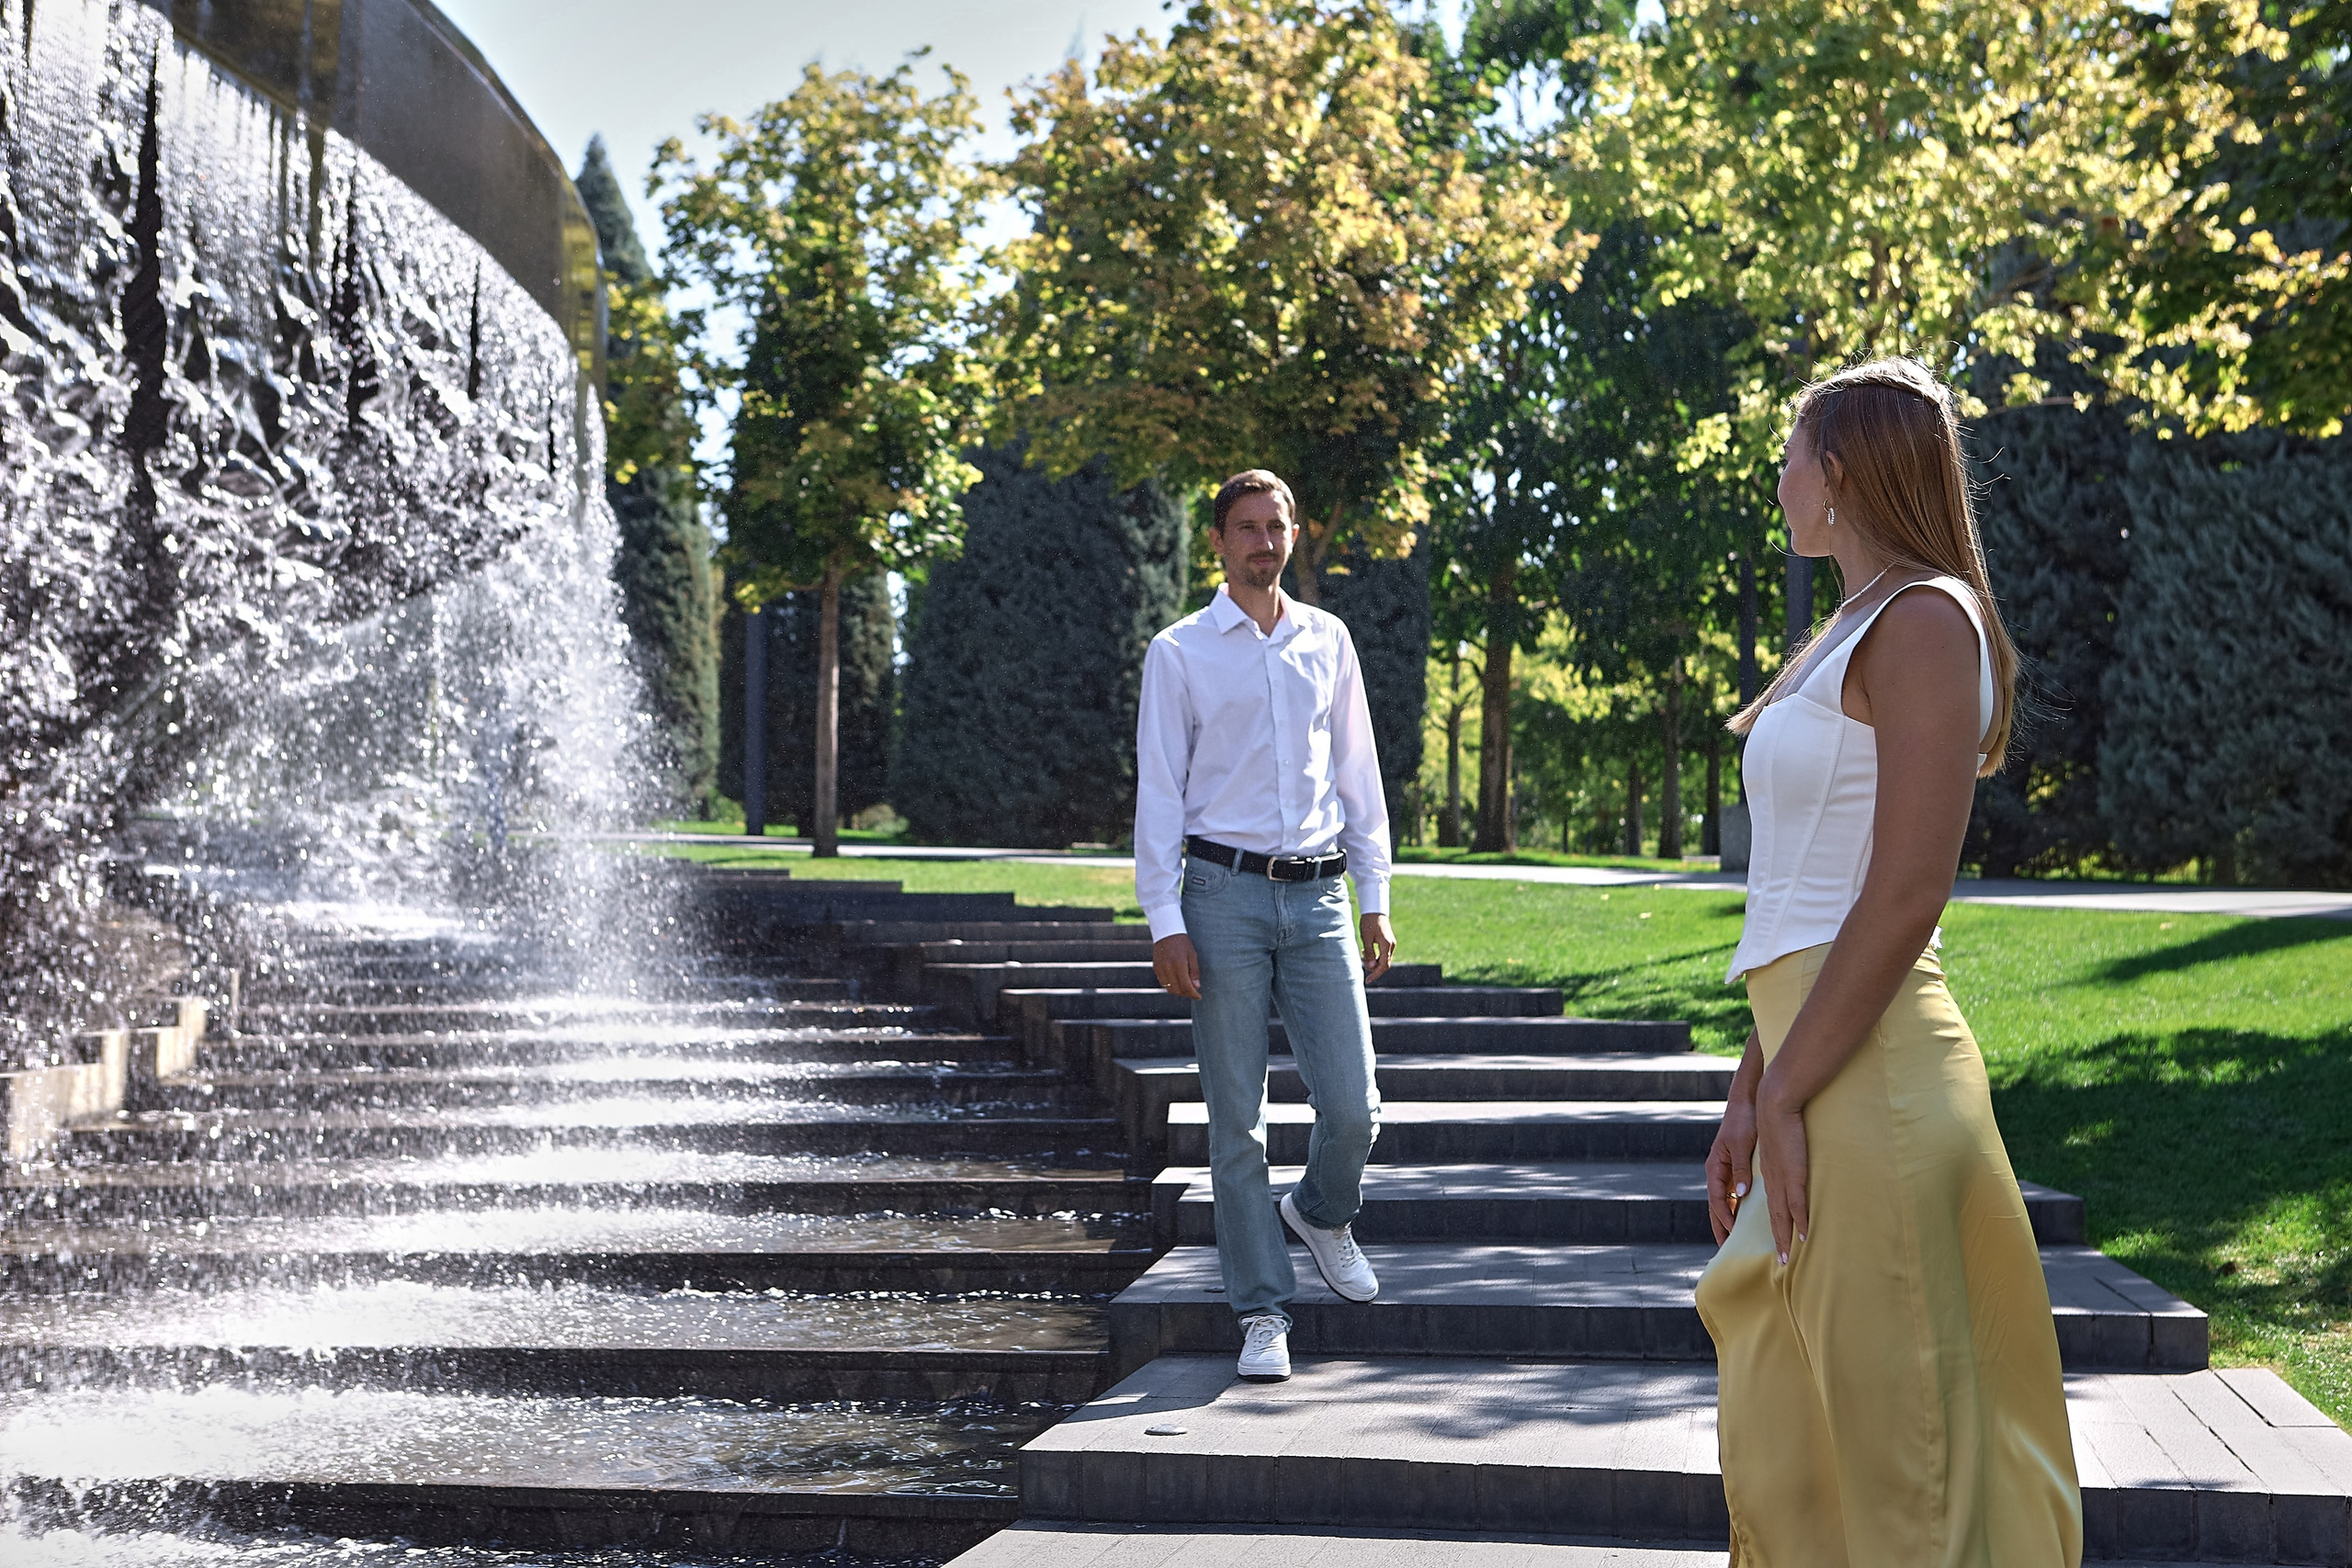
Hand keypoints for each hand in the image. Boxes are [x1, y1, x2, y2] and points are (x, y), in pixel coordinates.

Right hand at [1153, 933, 1200, 998]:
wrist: (1167, 932)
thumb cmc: (1182, 943)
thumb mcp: (1192, 955)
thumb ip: (1194, 972)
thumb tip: (1197, 986)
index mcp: (1179, 965)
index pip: (1186, 986)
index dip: (1193, 994)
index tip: (1199, 997)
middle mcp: (1168, 968)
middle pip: (1177, 990)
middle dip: (1187, 994)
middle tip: (1194, 993)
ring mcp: (1160, 969)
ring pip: (1169, 989)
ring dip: (1178, 991)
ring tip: (1186, 988)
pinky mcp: (1156, 968)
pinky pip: (1163, 983)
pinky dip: (1171, 986)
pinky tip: (1177, 982)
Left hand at [1359, 912, 1395, 982]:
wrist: (1375, 909)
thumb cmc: (1369, 923)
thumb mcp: (1366, 938)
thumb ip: (1369, 953)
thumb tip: (1371, 967)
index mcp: (1387, 945)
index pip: (1383, 966)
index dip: (1375, 974)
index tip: (1368, 980)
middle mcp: (1391, 946)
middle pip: (1384, 964)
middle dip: (1374, 967)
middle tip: (1362, 963)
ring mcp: (1391, 943)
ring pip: (1383, 958)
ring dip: (1373, 960)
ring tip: (1362, 954)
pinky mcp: (1388, 941)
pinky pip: (1383, 953)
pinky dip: (1375, 955)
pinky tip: (1365, 951)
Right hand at [1705, 1092, 1756, 1245]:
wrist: (1747, 1102)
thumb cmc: (1743, 1120)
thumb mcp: (1741, 1143)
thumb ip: (1740, 1168)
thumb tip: (1741, 1193)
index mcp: (1715, 1167)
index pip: (1716, 1199)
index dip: (1724, 1218)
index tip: (1732, 1234)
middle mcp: (1718, 1172)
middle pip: (1716, 1205)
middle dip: (1720, 1226)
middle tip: (1726, 1248)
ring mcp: (1726, 1171)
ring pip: (1724, 1201)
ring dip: (1728, 1220)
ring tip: (1734, 1239)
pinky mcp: (1736, 1168)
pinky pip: (1735, 1193)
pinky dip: (1737, 1208)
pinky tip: (1745, 1217)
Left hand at [1756, 1083, 1810, 1265]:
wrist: (1774, 1102)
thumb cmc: (1777, 1117)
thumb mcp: (1777, 1141)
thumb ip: (1782, 1156)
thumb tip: (1788, 1164)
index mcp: (1767, 1172)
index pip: (1768, 1205)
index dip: (1771, 1224)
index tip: (1775, 1240)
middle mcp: (1771, 1179)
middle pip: (1772, 1216)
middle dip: (1776, 1239)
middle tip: (1780, 1261)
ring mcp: (1781, 1177)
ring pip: (1782, 1215)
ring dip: (1785, 1237)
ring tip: (1787, 1257)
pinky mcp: (1793, 1172)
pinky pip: (1796, 1202)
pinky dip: (1800, 1220)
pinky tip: (1803, 1235)